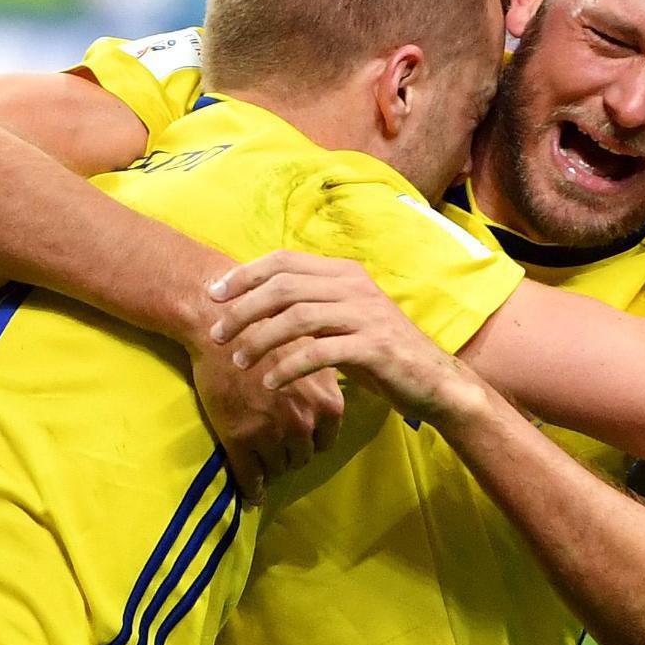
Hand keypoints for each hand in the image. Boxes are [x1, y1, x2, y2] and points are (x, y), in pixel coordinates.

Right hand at [190, 322, 343, 496]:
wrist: (219, 326)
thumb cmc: (263, 331)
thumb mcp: (308, 354)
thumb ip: (320, 381)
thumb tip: (323, 398)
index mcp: (327, 402)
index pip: (326, 440)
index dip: (310, 440)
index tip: (297, 437)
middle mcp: (304, 422)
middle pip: (302, 457)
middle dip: (290, 454)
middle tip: (273, 446)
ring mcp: (273, 433)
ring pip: (278, 469)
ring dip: (270, 467)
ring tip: (259, 460)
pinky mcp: (241, 440)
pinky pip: (250, 478)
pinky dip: (252, 489)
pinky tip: (250, 493)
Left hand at [209, 251, 478, 424]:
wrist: (430, 381)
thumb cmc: (377, 353)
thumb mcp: (341, 320)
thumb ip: (306, 306)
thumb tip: (253, 302)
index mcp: (344, 272)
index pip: (283, 261)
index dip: (244, 275)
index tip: (213, 296)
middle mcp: (354, 286)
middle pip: (284, 287)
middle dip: (242, 309)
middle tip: (216, 334)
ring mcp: (366, 315)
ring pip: (298, 318)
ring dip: (260, 339)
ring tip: (238, 360)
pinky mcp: (374, 347)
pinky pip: (320, 352)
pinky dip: (289, 368)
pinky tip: (270, 383)